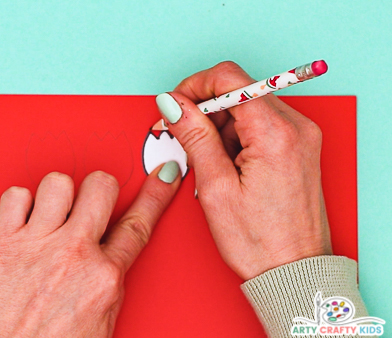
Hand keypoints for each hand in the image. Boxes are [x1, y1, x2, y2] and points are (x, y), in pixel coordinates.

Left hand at [0, 165, 180, 336]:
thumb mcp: (99, 323)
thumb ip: (108, 284)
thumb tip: (111, 257)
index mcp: (103, 277)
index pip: (138, 223)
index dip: (155, 194)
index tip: (163, 176)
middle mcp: (73, 253)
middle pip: (100, 186)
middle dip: (100, 187)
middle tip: (91, 199)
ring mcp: (37, 243)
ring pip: (58, 181)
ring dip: (58, 193)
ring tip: (53, 211)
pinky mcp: (3, 241)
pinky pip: (16, 195)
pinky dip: (20, 201)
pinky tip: (25, 217)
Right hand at [156, 61, 331, 279]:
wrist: (294, 271)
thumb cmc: (259, 241)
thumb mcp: (215, 187)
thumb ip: (194, 136)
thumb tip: (173, 104)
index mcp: (275, 132)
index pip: (228, 78)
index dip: (194, 87)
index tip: (175, 107)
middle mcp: (296, 126)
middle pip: (238, 90)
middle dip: (205, 111)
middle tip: (184, 139)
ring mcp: (301, 136)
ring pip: (247, 107)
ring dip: (220, 127)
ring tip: (210, 165)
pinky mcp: (299, 147)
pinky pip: (260, 125)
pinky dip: (236, 137)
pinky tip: (226, 166)